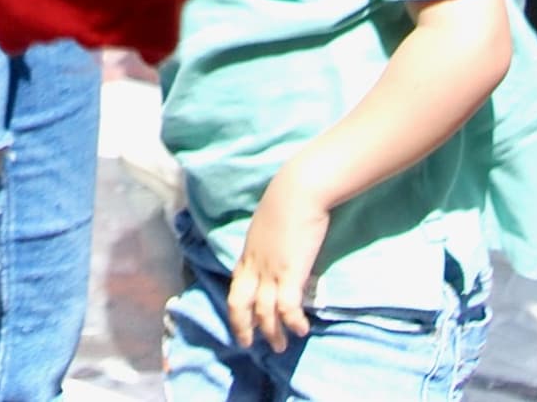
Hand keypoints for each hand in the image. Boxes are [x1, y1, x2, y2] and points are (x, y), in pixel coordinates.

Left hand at [232, 171, 335, 351]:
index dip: (236, 309)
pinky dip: (292, 321)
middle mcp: (254, 266)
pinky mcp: (290, 272)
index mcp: (247, 254)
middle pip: (239, 304)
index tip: (241, 323)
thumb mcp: (268, 224)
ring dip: (271, 332)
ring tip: (280, 346)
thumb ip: (268, 241)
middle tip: (249, 345)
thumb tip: (277, 247)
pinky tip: (300, 330)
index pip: (235, 288)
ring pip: (263, 311)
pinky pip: (287, 306)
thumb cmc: (286, 200)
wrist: (297, 191)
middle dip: (242, 327)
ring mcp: (270, 271)